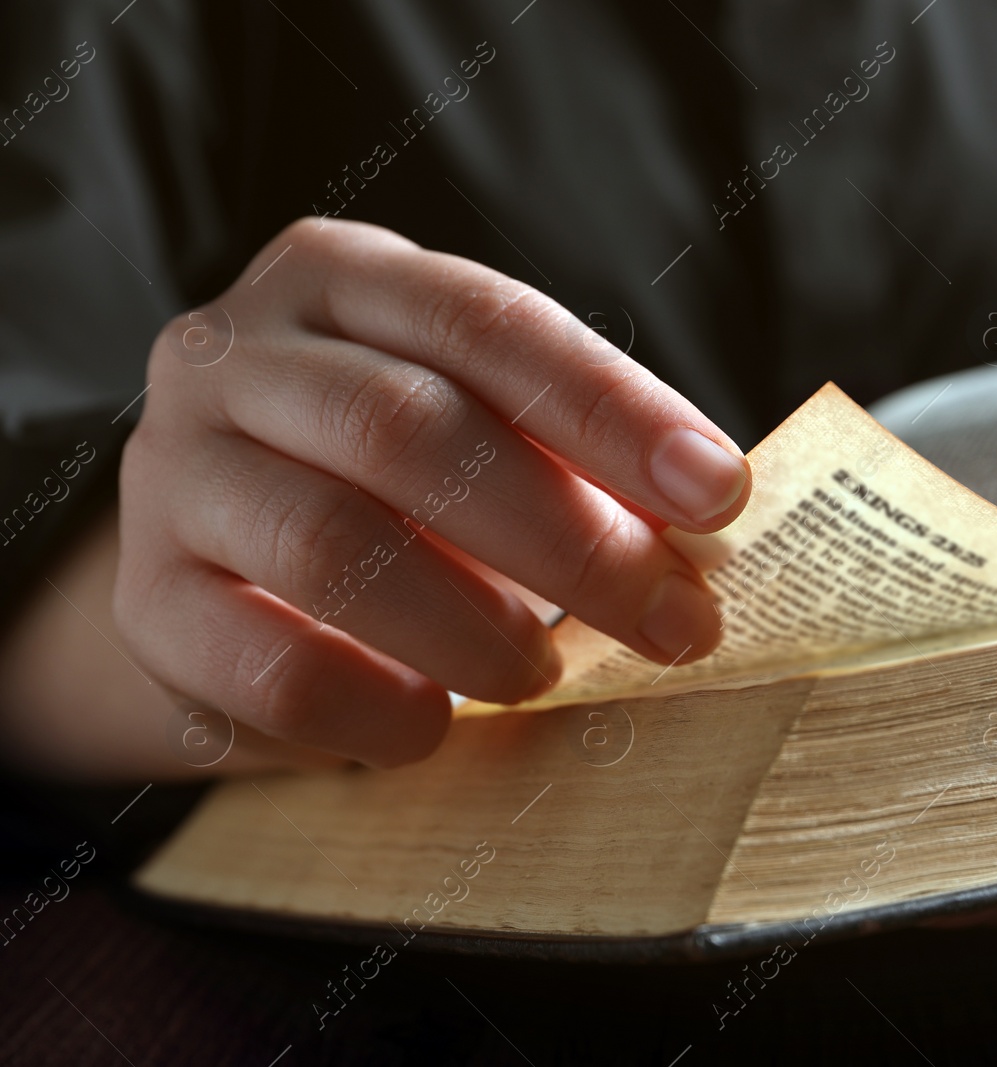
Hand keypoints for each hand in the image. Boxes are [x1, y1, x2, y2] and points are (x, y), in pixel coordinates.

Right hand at [110, 218, 748, 768]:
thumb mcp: (482, 435)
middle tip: (675, 621)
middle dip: (568, 538)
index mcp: (341, 280)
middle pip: (408, 430)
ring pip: (330, 546)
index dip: (612, 409)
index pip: (488, 324)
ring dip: (472, 625)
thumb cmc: (394, 486)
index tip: (719, 495)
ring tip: (545, 675)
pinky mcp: (146, 601)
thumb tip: (702, 534)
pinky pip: (264, 664)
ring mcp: (173, 473)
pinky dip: (373, 706)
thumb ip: (574, 463)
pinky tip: (434, 725)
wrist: (223, 564)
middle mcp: (235, 353)